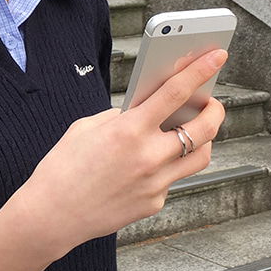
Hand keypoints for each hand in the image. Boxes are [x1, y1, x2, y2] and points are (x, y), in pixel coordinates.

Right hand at [53, 54, 227, 257]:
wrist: (52, 215)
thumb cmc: (65, 166)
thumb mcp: (90, 126)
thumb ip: (123, 115)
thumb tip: (149, 110)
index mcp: (130, 129)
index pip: (177, 91)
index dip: (201, 69)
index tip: (217, 54)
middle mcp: (149, 157)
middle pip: (203, 128)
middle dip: (215, 109)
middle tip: (213, 101)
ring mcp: (155, 184)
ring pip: (199, 156)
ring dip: (202, 139)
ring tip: (194, 127)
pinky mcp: (154, 203)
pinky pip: (172, 178)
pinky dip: (168, 165)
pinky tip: (153, 161)